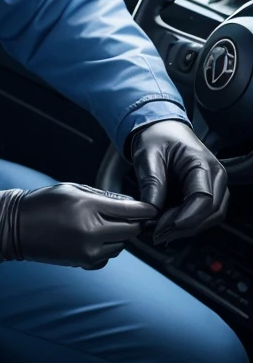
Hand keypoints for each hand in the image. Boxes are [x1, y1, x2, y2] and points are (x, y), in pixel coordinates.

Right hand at [0, 182, 155, 269]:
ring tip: (104, 223)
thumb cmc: (42, 202)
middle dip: (133, 222)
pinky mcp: (84, 263)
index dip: (145, 209)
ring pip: (121, 245)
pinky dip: (108, 247)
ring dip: (120, 235)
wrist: (16, 227)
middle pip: (130, 231)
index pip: (129, 211)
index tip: (153, 208)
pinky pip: (109, 256)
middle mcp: (91, 232)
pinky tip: (93, 236)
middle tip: (130, 214)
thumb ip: (102, 196)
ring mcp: (89, 250)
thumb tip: (128, 203)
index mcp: (88, 208)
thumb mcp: (72, 188)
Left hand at [130, 119, 228, 244]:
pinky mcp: (208, 193)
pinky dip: (187, 223)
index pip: (203, 198)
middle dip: (184, 227)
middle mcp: (215, 176)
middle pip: (210, 212)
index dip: (185, 217)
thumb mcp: (148, 156)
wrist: (161, 129)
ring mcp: (215, 185)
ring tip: (159, 231)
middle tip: (157, 234)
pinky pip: (204, 214)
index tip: (163, 227)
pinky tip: (166, 226)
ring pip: (210, 217)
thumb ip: (152, 183)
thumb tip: (151, 212)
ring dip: (186, 228)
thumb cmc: (157, 138)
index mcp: (202, 163)